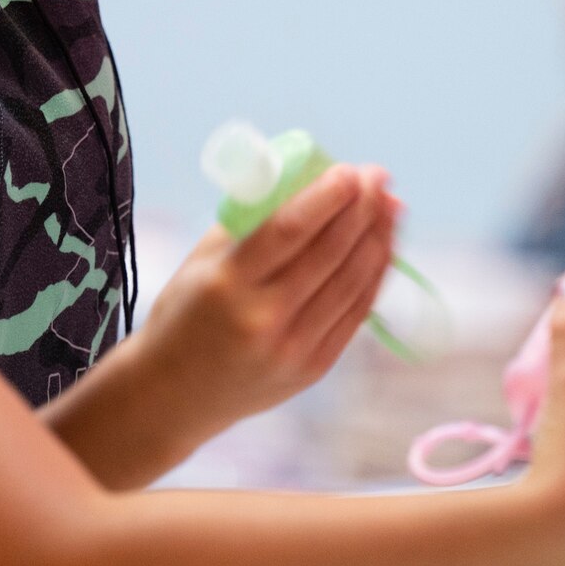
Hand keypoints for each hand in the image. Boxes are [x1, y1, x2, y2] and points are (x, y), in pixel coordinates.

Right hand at [134, 164, 399, 440]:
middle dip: (362, 209)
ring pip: (351, 282)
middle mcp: (263, 318)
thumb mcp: (201, 262)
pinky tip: (383, 247)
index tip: (351, 170)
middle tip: (378, 177)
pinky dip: (374, 275)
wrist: (174, 395)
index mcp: (228, 283)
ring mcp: (293, 348)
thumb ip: (250, 223)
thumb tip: (307, 182)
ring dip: (378, 238)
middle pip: (329, 253)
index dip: (327, 197)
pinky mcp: (313, 368)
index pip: (290, 230)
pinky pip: (356, 313)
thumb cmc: (184, 315)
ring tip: (390, 205)